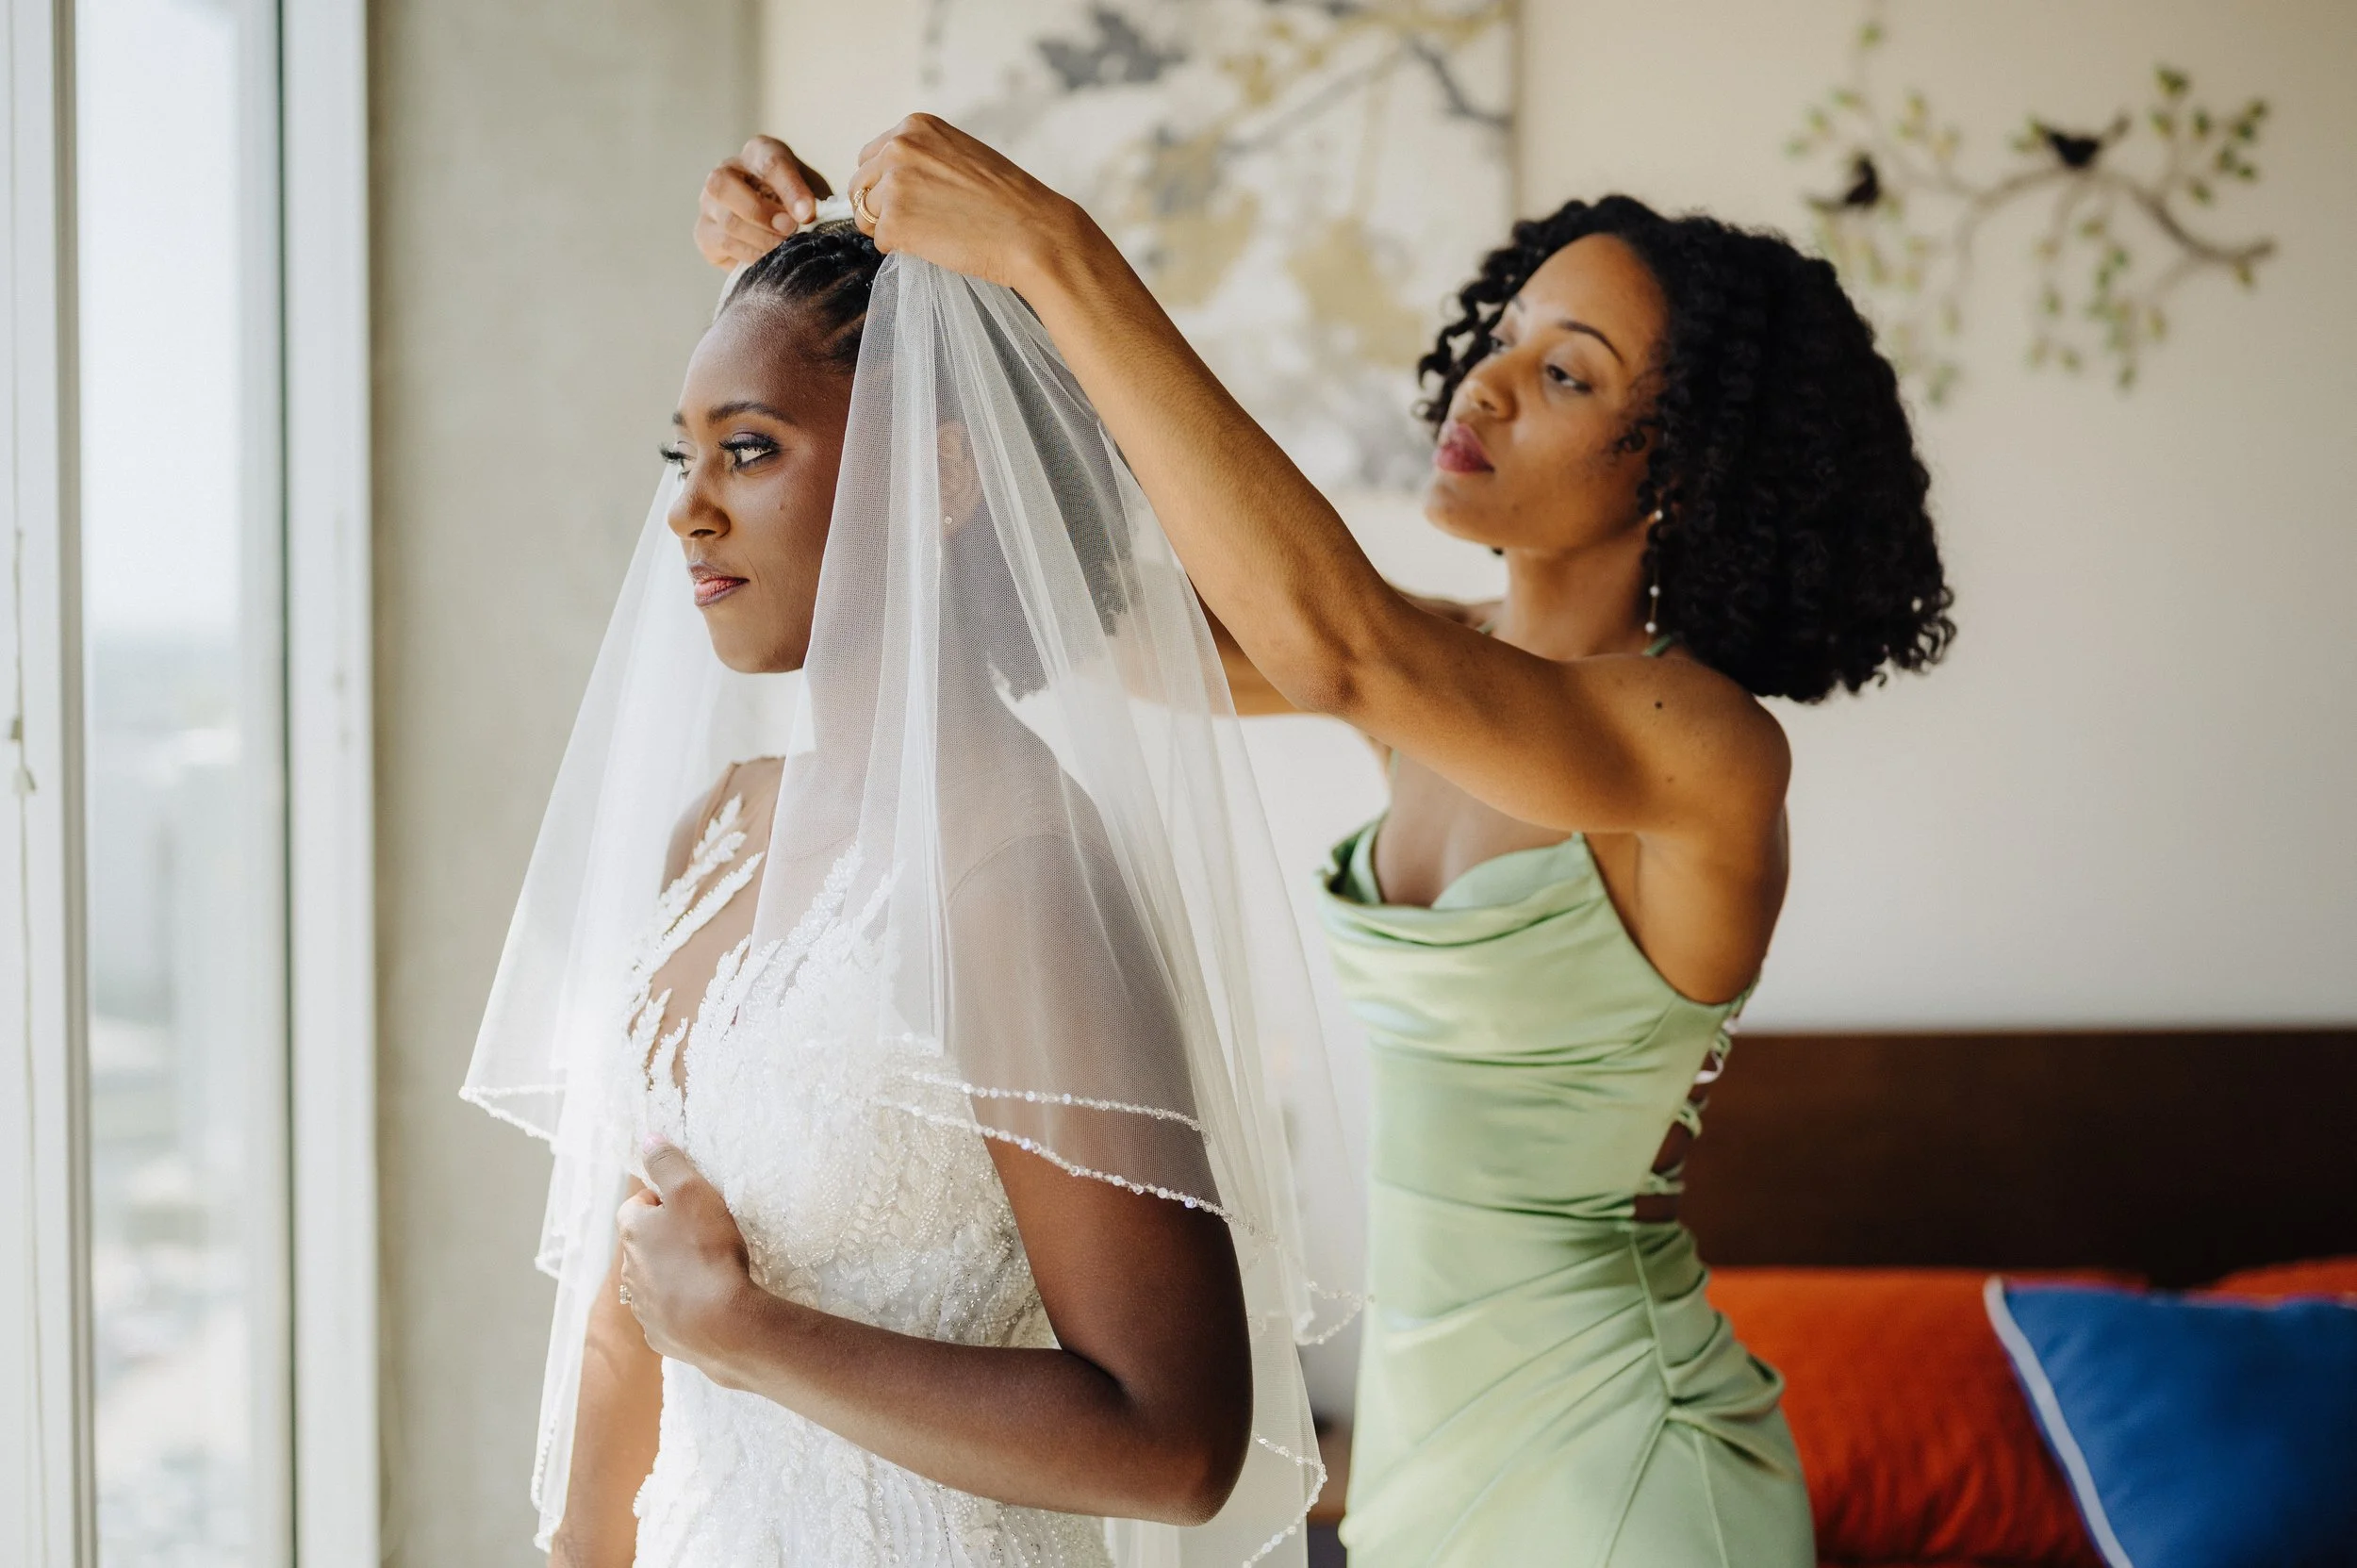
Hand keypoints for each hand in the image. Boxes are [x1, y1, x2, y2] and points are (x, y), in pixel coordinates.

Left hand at [617, 1139, 758, 1375]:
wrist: (720, 1323)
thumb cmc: (707, 1251)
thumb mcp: (692, 1192)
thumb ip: (669, 1164)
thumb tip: (649, 1139)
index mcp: (632, 1230)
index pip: (639, 1203)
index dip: (667, 1201)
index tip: (694, 1207)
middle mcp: (629, 1267)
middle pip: (645, 1242)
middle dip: (668, 1237)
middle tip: (705, 1237)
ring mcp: (642, 1304)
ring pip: (655, 1278)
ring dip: (673, 1272)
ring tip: (708, 1271)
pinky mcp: (658, 1333)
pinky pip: (667, 1313)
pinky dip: (681, 1306)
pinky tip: (706, 1302)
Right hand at [697, 136, 832, 267]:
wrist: (785, 230)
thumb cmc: (801, 205)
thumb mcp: (814, 195)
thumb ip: (815, 201)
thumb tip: (809, 216)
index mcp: (759, 152)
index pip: (769, 162)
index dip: (790, 189)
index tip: (808, 214)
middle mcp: (726, 171)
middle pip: (724, 184)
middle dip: (759, 211)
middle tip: (789, 230)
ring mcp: (709, 202)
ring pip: (726, 219)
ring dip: (760, 239)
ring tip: (784, 249)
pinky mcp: (704, 232)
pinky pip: (722, 244)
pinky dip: (748, 255)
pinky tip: (768, 260)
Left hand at [846, 114, 1091, 291]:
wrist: (1033, 232)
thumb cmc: (1007, 200)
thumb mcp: (961, 154)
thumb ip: (923, 157)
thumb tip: (889, 180)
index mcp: (915, 126)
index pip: (870, 156)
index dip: (886, 183)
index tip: (913, 199)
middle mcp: (898, 148)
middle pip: (860, 185)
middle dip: (880, 206)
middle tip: (921, 222)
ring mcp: (893, 185)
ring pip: (865, 215)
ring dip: (890, 229)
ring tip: (932, 233)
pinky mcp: (893, 223)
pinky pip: (881, 242)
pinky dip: (903, 250)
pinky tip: (938, 244)